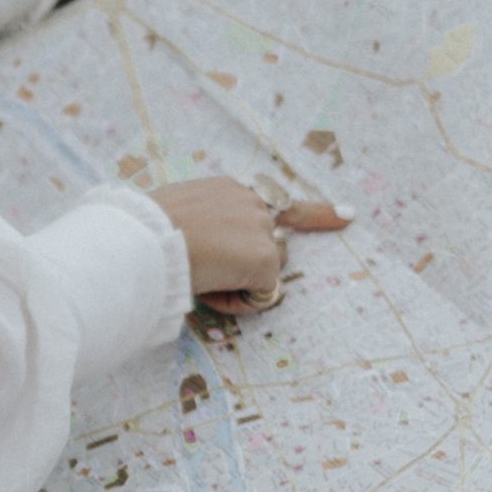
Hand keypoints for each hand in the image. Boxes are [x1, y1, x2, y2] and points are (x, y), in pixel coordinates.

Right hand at [152, 180, 351, 309]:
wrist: (143, 241)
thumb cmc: (144, 233)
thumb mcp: (173, 215)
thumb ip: (201, 222)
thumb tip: (205, 247)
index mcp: (227, 189)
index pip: (276, 199)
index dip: (317, 213)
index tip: (348, 215)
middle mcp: (251, 202)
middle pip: (273, 244)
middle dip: (254, 266)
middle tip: (209, 273)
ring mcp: (260, 228)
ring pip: (267, 270)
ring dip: (241, 283)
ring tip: (200, 278)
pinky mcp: (264, 257)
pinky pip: (261, 295)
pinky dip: (237, 302)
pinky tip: (209, 290)